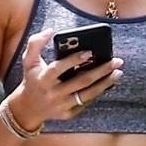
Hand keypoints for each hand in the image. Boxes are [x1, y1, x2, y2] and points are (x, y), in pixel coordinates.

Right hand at [9, 27, 123, 131]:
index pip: (59, 68)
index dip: (74, 60)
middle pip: (80, 81)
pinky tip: (108, 84)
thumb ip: (35, 43)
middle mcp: (53, 93)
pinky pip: (86, 103)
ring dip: (105, 83)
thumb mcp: (28, 61)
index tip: (90, 52)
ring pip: (87, 94)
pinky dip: (98, 93)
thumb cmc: (32, 80)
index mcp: (43, 79)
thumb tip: (50, 30)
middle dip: (101, 71)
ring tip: (118, 73)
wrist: (28, 109)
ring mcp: (61, 105)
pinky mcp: (67, 114)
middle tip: (116, 61)